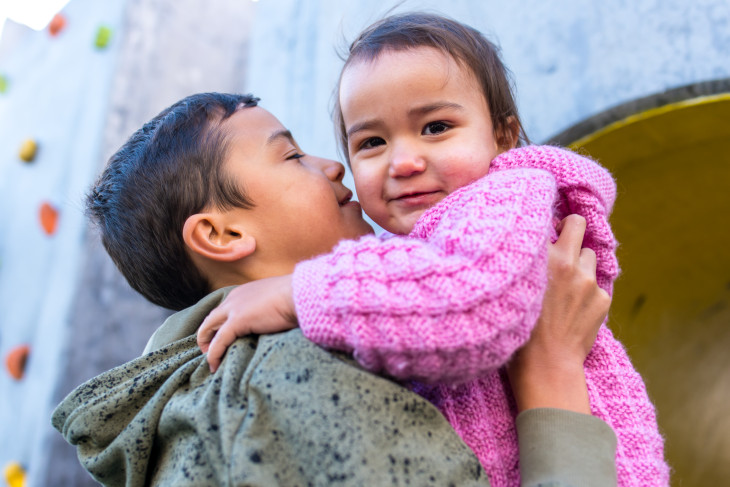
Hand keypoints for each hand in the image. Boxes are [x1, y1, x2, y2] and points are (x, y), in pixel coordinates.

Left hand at [197, 274, 297, 371]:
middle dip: (207, 334)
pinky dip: (214, 354)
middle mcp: (234, 298)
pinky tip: (214, 365)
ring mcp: (234, 309)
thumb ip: (268, 308)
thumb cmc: (296, 298)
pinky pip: (219, 341)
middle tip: (209, 350)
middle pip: (211, 318)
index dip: (219, 324)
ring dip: (206, 345)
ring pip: (209, 327)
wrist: (299, 294)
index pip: (224, 309)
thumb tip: (273, 319)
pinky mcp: (237, 321)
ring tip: (211, 360)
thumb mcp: (276, 300)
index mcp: (243, 292)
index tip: (221, 337)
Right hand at [508, 214, 610, 413]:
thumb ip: (529, 261)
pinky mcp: (602, 299)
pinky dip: (586, 291)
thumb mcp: (515, 286)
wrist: (545, 364)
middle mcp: (568, 262)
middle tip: (560, 246)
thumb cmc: (519, 327)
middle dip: (570, 232)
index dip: (551, 226)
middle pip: (578, 226)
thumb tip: (538, 242)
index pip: (555, 221)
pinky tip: (572, 309)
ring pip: (589, 256)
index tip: (546, 233)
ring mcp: (589, 281)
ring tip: (563, 286)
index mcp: (543, 257)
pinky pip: (596, 284)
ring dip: (579, 264)